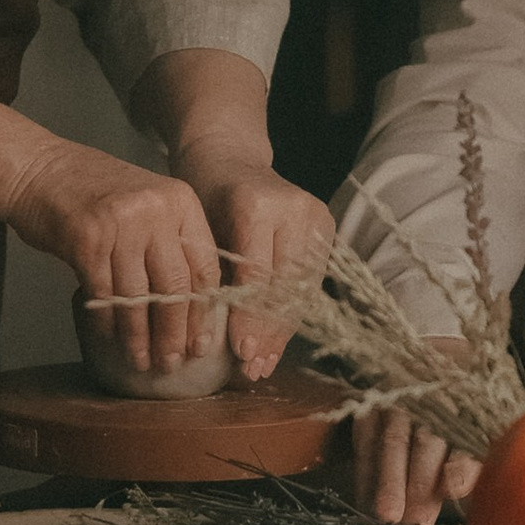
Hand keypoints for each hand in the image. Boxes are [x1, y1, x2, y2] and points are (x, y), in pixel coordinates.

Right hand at [2, 135, 224, 377]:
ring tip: (143, 361)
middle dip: (175, 332)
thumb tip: (191, 304)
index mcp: (180, 200)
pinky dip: (107, 322)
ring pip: (139, 297)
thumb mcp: (145, 203)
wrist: (36, 167)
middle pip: (176, 286)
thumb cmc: (91, 191)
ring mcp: (121, 223)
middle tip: (173, 362)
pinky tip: (109, 339)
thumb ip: (170, 240)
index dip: (203, 311)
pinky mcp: (87, 239)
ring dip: (140, 336)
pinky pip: (103, 294)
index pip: (204, 266)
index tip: (201, 342)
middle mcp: (155, 209)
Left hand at [167, 152, 333, 381]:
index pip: (257, 274)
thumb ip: (210, 276)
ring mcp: (315, 214)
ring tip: (264, 364)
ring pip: (302, 287)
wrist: (230, 155)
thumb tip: (210, 338)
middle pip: (285, 285)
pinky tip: (277, 342)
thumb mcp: (198, 231)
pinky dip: (292, 313)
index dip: (250, 317)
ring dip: (283, 330)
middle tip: (252, 368)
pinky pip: (310, 280)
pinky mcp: (326, 225)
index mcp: (256, 204)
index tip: (240, 353)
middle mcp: (294, 208)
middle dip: (268, 332)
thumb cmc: (203, 195)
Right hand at [352, 342, 480, 524]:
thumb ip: (476, 457)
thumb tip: (461, 491)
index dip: (461, 464)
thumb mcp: (483, 420)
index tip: (455, 489)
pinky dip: (364, 471)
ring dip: (388, 480)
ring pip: (392, 440)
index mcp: (470, 402)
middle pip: (426, 441)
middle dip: (419, 483)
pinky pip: (365, 439)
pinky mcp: (372, 402)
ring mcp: (399, 398)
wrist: (434, 351)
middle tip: (416, 521)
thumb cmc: (465, 401)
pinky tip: (365, 501)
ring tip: (387, 515)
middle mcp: (434, 398)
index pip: (467, 436)